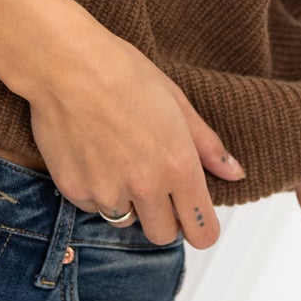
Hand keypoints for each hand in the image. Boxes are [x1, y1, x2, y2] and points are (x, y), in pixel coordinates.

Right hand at [18, 1, 241, 247]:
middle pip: (163, 235)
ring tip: (117, 160)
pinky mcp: (74, 191)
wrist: (66, 65)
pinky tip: (92, 155)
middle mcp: (145, 187)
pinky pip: (93, 206)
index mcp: (178, 166)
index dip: (200, 227)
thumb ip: (207, 145)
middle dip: (163, 217)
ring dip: (127, 202)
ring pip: (125, 221)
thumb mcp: (177, 102)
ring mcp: (107, 192)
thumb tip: (234, 172)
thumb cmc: (122, 74)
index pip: (202, 231)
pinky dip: (96, 190)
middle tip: (153, 184)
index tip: (194, 217)